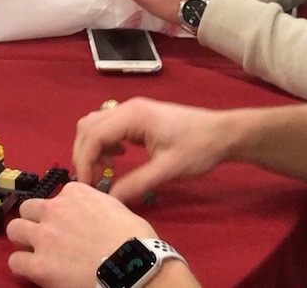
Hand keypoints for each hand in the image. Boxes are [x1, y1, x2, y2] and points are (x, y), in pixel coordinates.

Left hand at [7, 182, 156, 287]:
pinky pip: (15, 261)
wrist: (134, 267)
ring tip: (34, 251)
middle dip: (34, 221)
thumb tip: (92, 214)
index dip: (62, 211)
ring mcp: (45, 237)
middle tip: (46, 236)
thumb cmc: (135, 239)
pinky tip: (34, 271)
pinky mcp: (40, 265)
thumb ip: (97, 205)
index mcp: (75, 193)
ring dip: (23, 239)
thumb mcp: (117, 208)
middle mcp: (55, 209)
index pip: (57, 196)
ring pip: (15, 229)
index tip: (69, 223)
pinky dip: (22, 266)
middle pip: (28, 208)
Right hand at [72, 97, 231, 204]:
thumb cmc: (197, 148)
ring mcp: (131, 110)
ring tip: (103, 171)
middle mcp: (126, 108)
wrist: (222, 133)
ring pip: (94, 125)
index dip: (85, 161)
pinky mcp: (136, 117)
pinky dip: (103, 143)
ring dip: (92, 148)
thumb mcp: (168, 170)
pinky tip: (116, 158)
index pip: (93, 135)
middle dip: (84, 154)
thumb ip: (136, 184)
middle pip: (88, 127)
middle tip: (92, 181)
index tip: (87, 187)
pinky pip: (107, 126)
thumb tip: (109, 199)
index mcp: (132, 116)